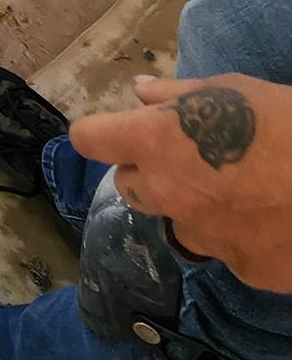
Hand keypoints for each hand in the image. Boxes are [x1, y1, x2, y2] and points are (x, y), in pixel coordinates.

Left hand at [71, 73, 291, 292]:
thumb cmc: (285, 122)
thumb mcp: (229, 90)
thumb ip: (176, 96)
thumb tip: (142, 93)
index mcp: (155, 143)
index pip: (88, 140)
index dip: (100, 134)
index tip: (115, 133)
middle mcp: (168, 194)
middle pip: (130, 187)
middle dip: (149, 174)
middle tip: (190, 162)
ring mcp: (205, 237)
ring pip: (179, 222)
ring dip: (195, 209)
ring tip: (240, 194)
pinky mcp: (242, 269)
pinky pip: (226, 251)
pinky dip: (239, 238)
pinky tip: (269, 222)